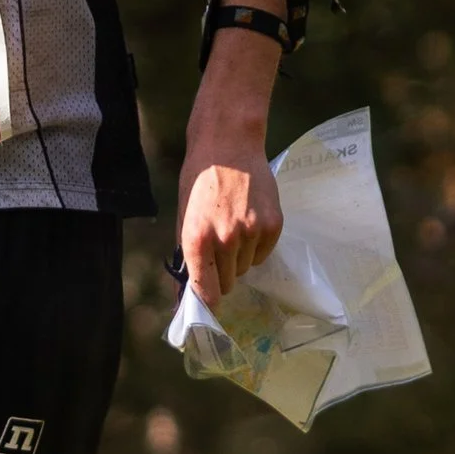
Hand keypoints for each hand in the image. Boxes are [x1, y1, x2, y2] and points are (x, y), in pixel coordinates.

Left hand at [178, 131, 282, 303]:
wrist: (228, 146)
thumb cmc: (199, 182)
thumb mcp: (183, 218)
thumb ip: (184, 259)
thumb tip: (182, 298)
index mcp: (197, 238)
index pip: (206, 290)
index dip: (207, 302)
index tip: (208, 307)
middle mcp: (225, 239)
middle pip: (228, 283)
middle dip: (222, 273)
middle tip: (218, 248)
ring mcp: (252, 233)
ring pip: (246, 268)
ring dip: (239, 257)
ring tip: (233, 226)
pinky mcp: (273, 226)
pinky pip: (263, 254)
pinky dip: (256, 246)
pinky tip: (248, 222)